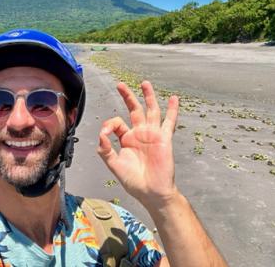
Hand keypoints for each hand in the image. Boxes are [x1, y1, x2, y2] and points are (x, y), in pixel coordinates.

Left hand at [97, 81, 178, 209]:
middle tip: (120, 85)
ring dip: (148, 96)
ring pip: (151, 110)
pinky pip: (169, 122)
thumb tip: (101, 134)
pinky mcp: (164, 139)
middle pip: (133, 110)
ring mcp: (152, 134)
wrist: (151, 192)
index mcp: (126, 139)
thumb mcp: (114, 165)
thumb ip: (105, 149)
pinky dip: (172, 110)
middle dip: (127, 96)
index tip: (105, 134)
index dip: (109, 125)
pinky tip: (173, 99)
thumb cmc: (134, 181)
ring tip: (145, 83)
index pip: (116, 123)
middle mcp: (139, 134)